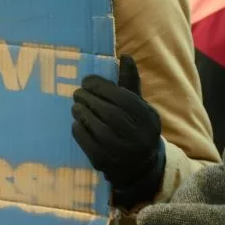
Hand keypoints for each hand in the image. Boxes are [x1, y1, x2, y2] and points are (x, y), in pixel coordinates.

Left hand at [72, 55, 165, 208]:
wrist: (139, 167)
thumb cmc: (134, 128)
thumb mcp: (137, 107)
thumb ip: (129, 84)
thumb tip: (125, 57)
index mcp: (149, 120)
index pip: (124, 99)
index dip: (102, 87)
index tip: (87, 81)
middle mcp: (141, 138)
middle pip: (111, 114)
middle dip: (90, 100)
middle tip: (77, 93)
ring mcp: (125, 154)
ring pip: (100, 130)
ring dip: (83, 114)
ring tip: (75, 106)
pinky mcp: (108, 166)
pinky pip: (90, 146)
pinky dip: (80, 132)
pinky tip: (77, 123)